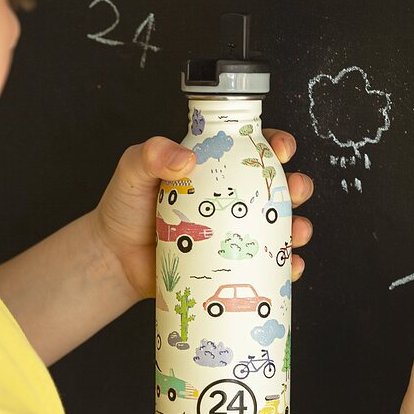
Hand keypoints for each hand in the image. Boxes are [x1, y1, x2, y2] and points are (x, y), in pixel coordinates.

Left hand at [91, 131, 313, 299]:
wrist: (114, 259)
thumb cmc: (125, 208)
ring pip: (280, 227)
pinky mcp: (231, 266)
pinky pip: (267, 266)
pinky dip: (286, 268)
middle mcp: (231, 200)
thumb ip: (151, 155)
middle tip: (295, 190)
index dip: (276, 145)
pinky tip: (290, 267)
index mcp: (214, 170)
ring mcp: (234, 234)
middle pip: (278, 188)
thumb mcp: (133, 170)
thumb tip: (185, 158)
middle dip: (297, 186)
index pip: (253, 150)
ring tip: (297, 232)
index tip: (280, 149)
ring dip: (299, 227)